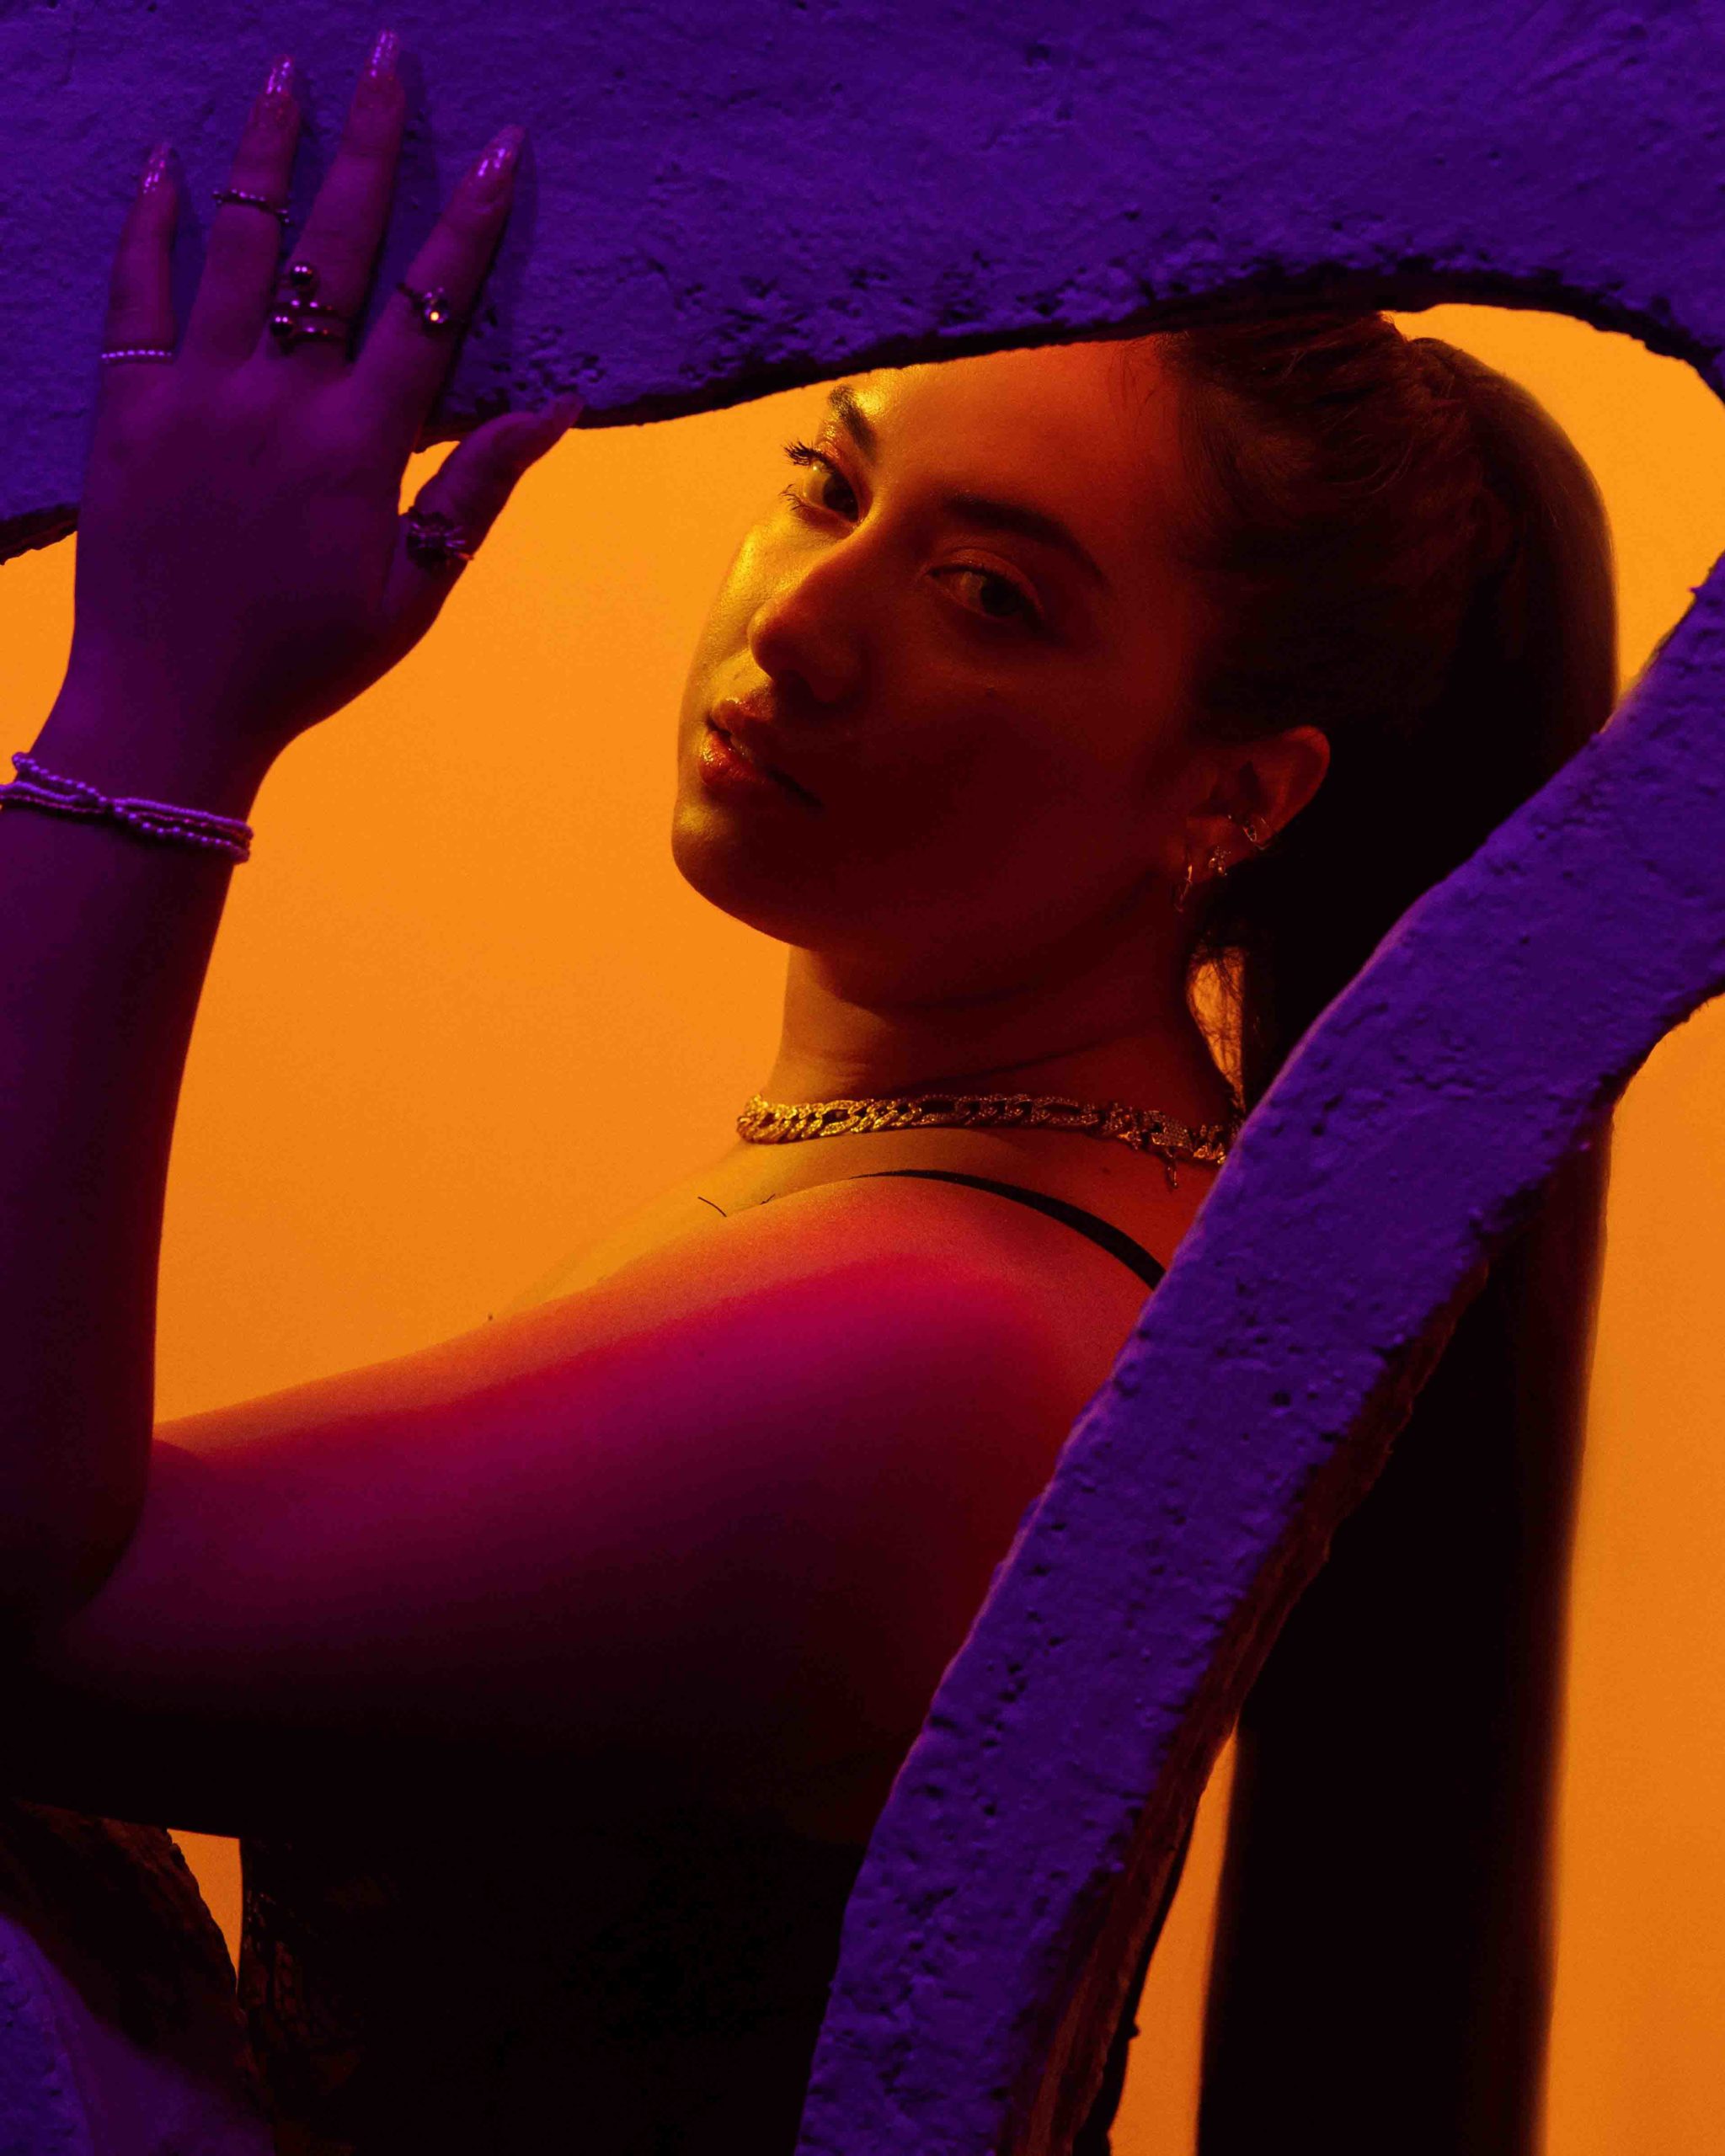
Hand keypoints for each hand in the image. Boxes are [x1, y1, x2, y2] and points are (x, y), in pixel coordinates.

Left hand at [63, 36, 580, 753]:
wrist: (170, 704)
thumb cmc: (304, 662)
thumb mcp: (413, 595)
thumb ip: (475, 492)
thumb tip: (553, 408)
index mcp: (358, 445)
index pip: (429, 307)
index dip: (468, 222)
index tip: (498, 147)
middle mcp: (279, 398)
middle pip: (333, 246)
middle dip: (367, 147)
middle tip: (385, 61)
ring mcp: (195, 395)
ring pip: (237, 248)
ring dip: (264, 155)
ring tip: (284, 77)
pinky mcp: (125, 409)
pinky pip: (135, 297)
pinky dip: (150, 228)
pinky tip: (165, 168)